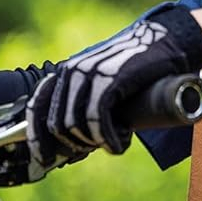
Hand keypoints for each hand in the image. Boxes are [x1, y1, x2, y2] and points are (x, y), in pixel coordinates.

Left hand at [32, 5, 201, 156]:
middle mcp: (71, 70)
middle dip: (76, 145)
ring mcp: (88, 73)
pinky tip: (120, 143)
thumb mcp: (106, 82)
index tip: (46, 160)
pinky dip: (108, 138)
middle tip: (101, 146)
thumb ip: (88, 100)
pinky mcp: (109, 78)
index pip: (37, 108)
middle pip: (57, 124)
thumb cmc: (137, 68)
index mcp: (66, 72)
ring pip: (76, 125)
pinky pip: (96, 118)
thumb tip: (75, 135)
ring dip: (97, 142)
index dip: (38, 138)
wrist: (165, 41)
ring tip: (117, 141)